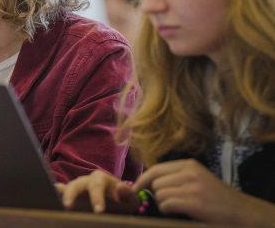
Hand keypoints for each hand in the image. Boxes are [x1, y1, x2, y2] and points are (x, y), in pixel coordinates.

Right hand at [60, 170, 137, 213]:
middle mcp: (85, 180)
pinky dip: (54, 195)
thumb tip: (121, 188)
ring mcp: (76, 188)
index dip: (97, 198)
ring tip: (54, 204)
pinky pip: (60, 192)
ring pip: (65, 188)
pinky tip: (48, 201)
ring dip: (60, 196)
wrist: (118, 200)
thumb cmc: (124, 199)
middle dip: (71, 194)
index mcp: (100, 178)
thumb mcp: (130, 198)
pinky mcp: (70, 196)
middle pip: (76, 184)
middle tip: (68, 206)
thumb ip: (128, 193)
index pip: (97, 185)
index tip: (99, 211)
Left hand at [133, 159, 266, 224]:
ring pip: (160, 194)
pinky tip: (178, 212)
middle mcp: (189, 172)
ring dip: (163, 204)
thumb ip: (176, 177)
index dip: (142, 180)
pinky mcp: (195, 202)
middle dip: (156, 194)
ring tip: (177, 208)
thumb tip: (147, 182)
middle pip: (156, 182)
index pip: (156, 169)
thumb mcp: (197, 179)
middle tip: (165, 202)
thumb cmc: (216, 198)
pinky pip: (167, 204)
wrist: (241, 211)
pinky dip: (168, 210)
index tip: (135, 189)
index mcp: (188, 164)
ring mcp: (193, 186)